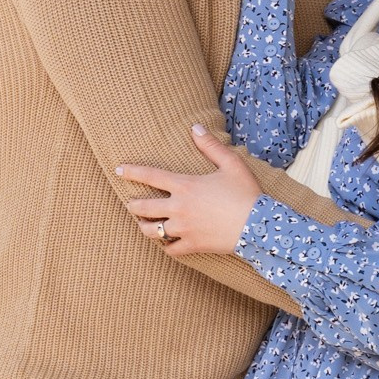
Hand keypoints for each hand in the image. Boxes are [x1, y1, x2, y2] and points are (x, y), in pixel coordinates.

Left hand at [117, 125, 262, 257]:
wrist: (259, 226)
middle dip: (133, 205)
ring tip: (143, 225)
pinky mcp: (192, 245)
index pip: (150, 176)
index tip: (119, 170)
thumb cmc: (246, 193)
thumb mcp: (231, 164)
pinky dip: (166, 247)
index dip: (132, 172)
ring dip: (144, 227)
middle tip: (130, 204)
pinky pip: (170, 250)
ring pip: (152, 231)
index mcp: (185, 185)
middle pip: (143, 208)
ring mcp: (184, 228)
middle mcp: (179, 207)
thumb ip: (211, 146)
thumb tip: (195, 127)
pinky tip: (167, 244)